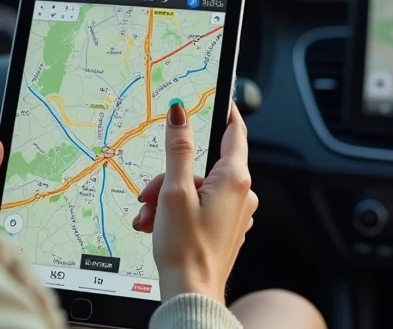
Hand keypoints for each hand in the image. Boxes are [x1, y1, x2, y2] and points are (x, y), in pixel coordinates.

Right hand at [134, 101, 256, 303]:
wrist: (191, 294)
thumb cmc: (185, 248)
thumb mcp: (174, 190)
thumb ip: (178, 149)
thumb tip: (180, 113)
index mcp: (235, 179)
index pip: (235, 132)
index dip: (224, 112)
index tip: (217, 98)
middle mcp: (242, 195)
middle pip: (203, 166)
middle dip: (171, 176)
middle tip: (150, 194)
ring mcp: (235, 214)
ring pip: (197, 188)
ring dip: (169, 197)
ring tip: (151, 216)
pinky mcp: (226, 229)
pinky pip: (201, 207)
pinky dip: (178, 211)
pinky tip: (160, 225)